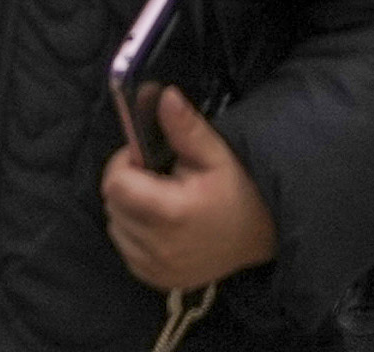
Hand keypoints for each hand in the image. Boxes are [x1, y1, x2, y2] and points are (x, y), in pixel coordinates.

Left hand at [102, 85, 280, 292]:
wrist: (261, 236)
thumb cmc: (240, 190)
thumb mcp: (217, 154)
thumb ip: (185, 127)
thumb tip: (164, 95)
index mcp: (171, 212)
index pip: (115, 184)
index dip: (124, 164)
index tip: (145, 158)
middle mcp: (157, 246)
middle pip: (112, 205)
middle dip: (128, 185)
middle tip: (159, 178)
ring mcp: (154, 267)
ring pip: (115, 228)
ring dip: (129, 210)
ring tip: (162, 201)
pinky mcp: (153, 279)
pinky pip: (126, 249)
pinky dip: (135, 234)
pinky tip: (162, 225)